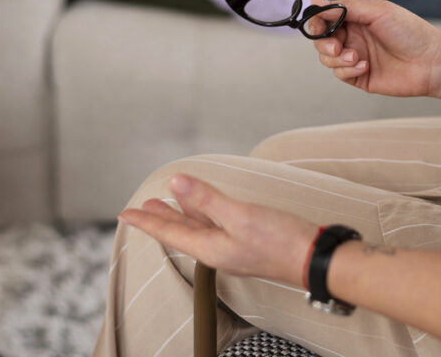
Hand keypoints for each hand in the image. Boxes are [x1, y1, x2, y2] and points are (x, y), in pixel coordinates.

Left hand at [119, 174, 319, 287]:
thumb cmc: (280, 241)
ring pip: (199, 227)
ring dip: (182, 214)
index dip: (147, 222)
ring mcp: (234, 246)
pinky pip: (216, 224)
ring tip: (168, 202)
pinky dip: (204, 212)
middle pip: (181, 231)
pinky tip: (207, 205)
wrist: (314, 259)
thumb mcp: (240, 216)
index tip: (125, 214)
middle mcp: (218, 249)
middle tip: (142, 207)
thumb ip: (207, 199)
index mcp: (210, 248)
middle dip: (161, 219)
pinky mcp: (249, 239)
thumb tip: (176, 182)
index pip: (170, 233)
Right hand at [306, 0, 440, 96]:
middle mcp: (353, 37)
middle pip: (321, 40)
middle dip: (324, 43)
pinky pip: (340, 74)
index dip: (316, 22)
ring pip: (327, 58)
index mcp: (356, 18)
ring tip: (356, 57)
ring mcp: (355, 57)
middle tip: (337, 46)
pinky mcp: (359, 77)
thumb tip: (315, 4)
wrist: (431, 61)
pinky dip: (348, 69)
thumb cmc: (410, 32)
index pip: (324, 19)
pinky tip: (366, 66)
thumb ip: (344, 8)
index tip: (317, 26)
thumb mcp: (376, 11)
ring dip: (337, 58)